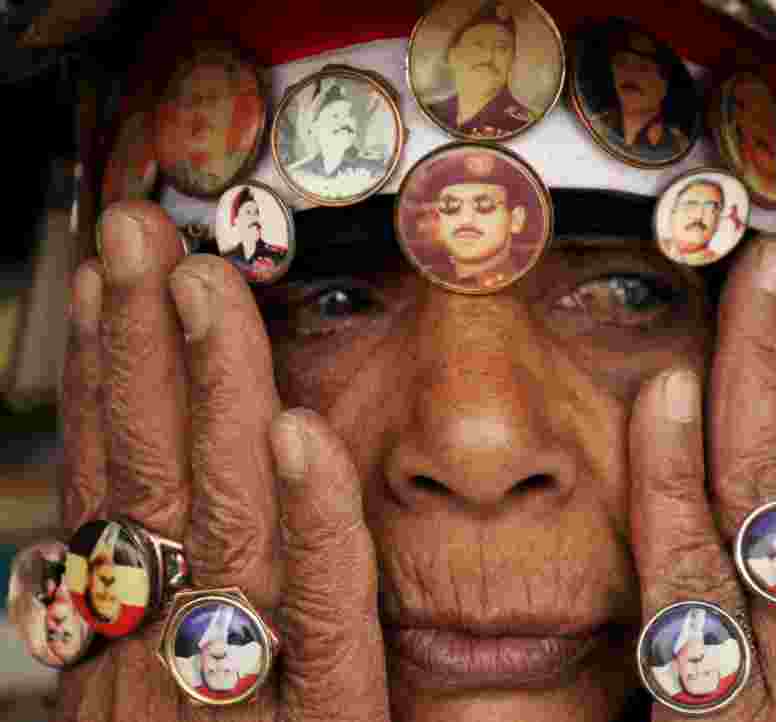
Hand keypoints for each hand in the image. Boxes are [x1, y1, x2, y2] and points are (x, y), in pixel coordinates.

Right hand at [59, 202, 388, 721]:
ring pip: (223, 532)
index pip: (122, 489)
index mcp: (134, 653)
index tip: (121, 280)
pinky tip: (302, 434)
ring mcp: (235, 709)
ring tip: (205, 287)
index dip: (115, 380)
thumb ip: (164, 622)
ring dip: (212, 398)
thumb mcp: (171, 711)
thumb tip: (111, 535)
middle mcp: (164, 670)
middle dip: (141, 353)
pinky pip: (319, 633)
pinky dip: (309, 530)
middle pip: (151, 486)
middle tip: (141, 237)